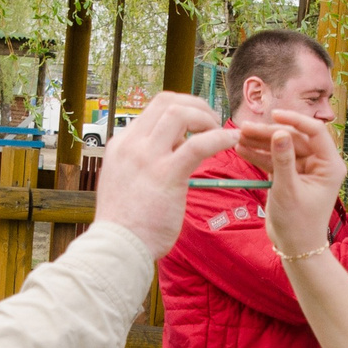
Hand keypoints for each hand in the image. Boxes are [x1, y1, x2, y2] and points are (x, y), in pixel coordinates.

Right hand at [94, 93, 240, 256]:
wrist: (116, 246)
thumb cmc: (125, 223)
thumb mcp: (125, 180)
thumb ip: (144, 163)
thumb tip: (173, 151)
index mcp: (121, 144)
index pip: (154, 110)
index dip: (181, 110)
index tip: (196, 125)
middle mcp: (132, 144)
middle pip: (166, 101)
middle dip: (195, 105)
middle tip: (212, 122)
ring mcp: (147, 158)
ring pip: (179, 113)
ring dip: (205, 117)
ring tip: (219, 133)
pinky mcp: (166, 175)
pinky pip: (197, 145)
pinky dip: (218, 138)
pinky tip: (230, 141)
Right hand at [244, 109, 345, 258]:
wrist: (295, 248)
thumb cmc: (298, 223)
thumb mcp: (288, 190)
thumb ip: (283, 160)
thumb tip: (279, 133)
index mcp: (329, 165)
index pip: (315, 132)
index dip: (294, 120)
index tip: (273, 114)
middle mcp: (320, 163)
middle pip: (293, 138)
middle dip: (268, 134)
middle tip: (244, 129)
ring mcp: (305, 169)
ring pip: (281, 148)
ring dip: (260, 143)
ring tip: (238, 138)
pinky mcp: (291, 175)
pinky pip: (275, 160)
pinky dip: (259, 156)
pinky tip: (241, 150)